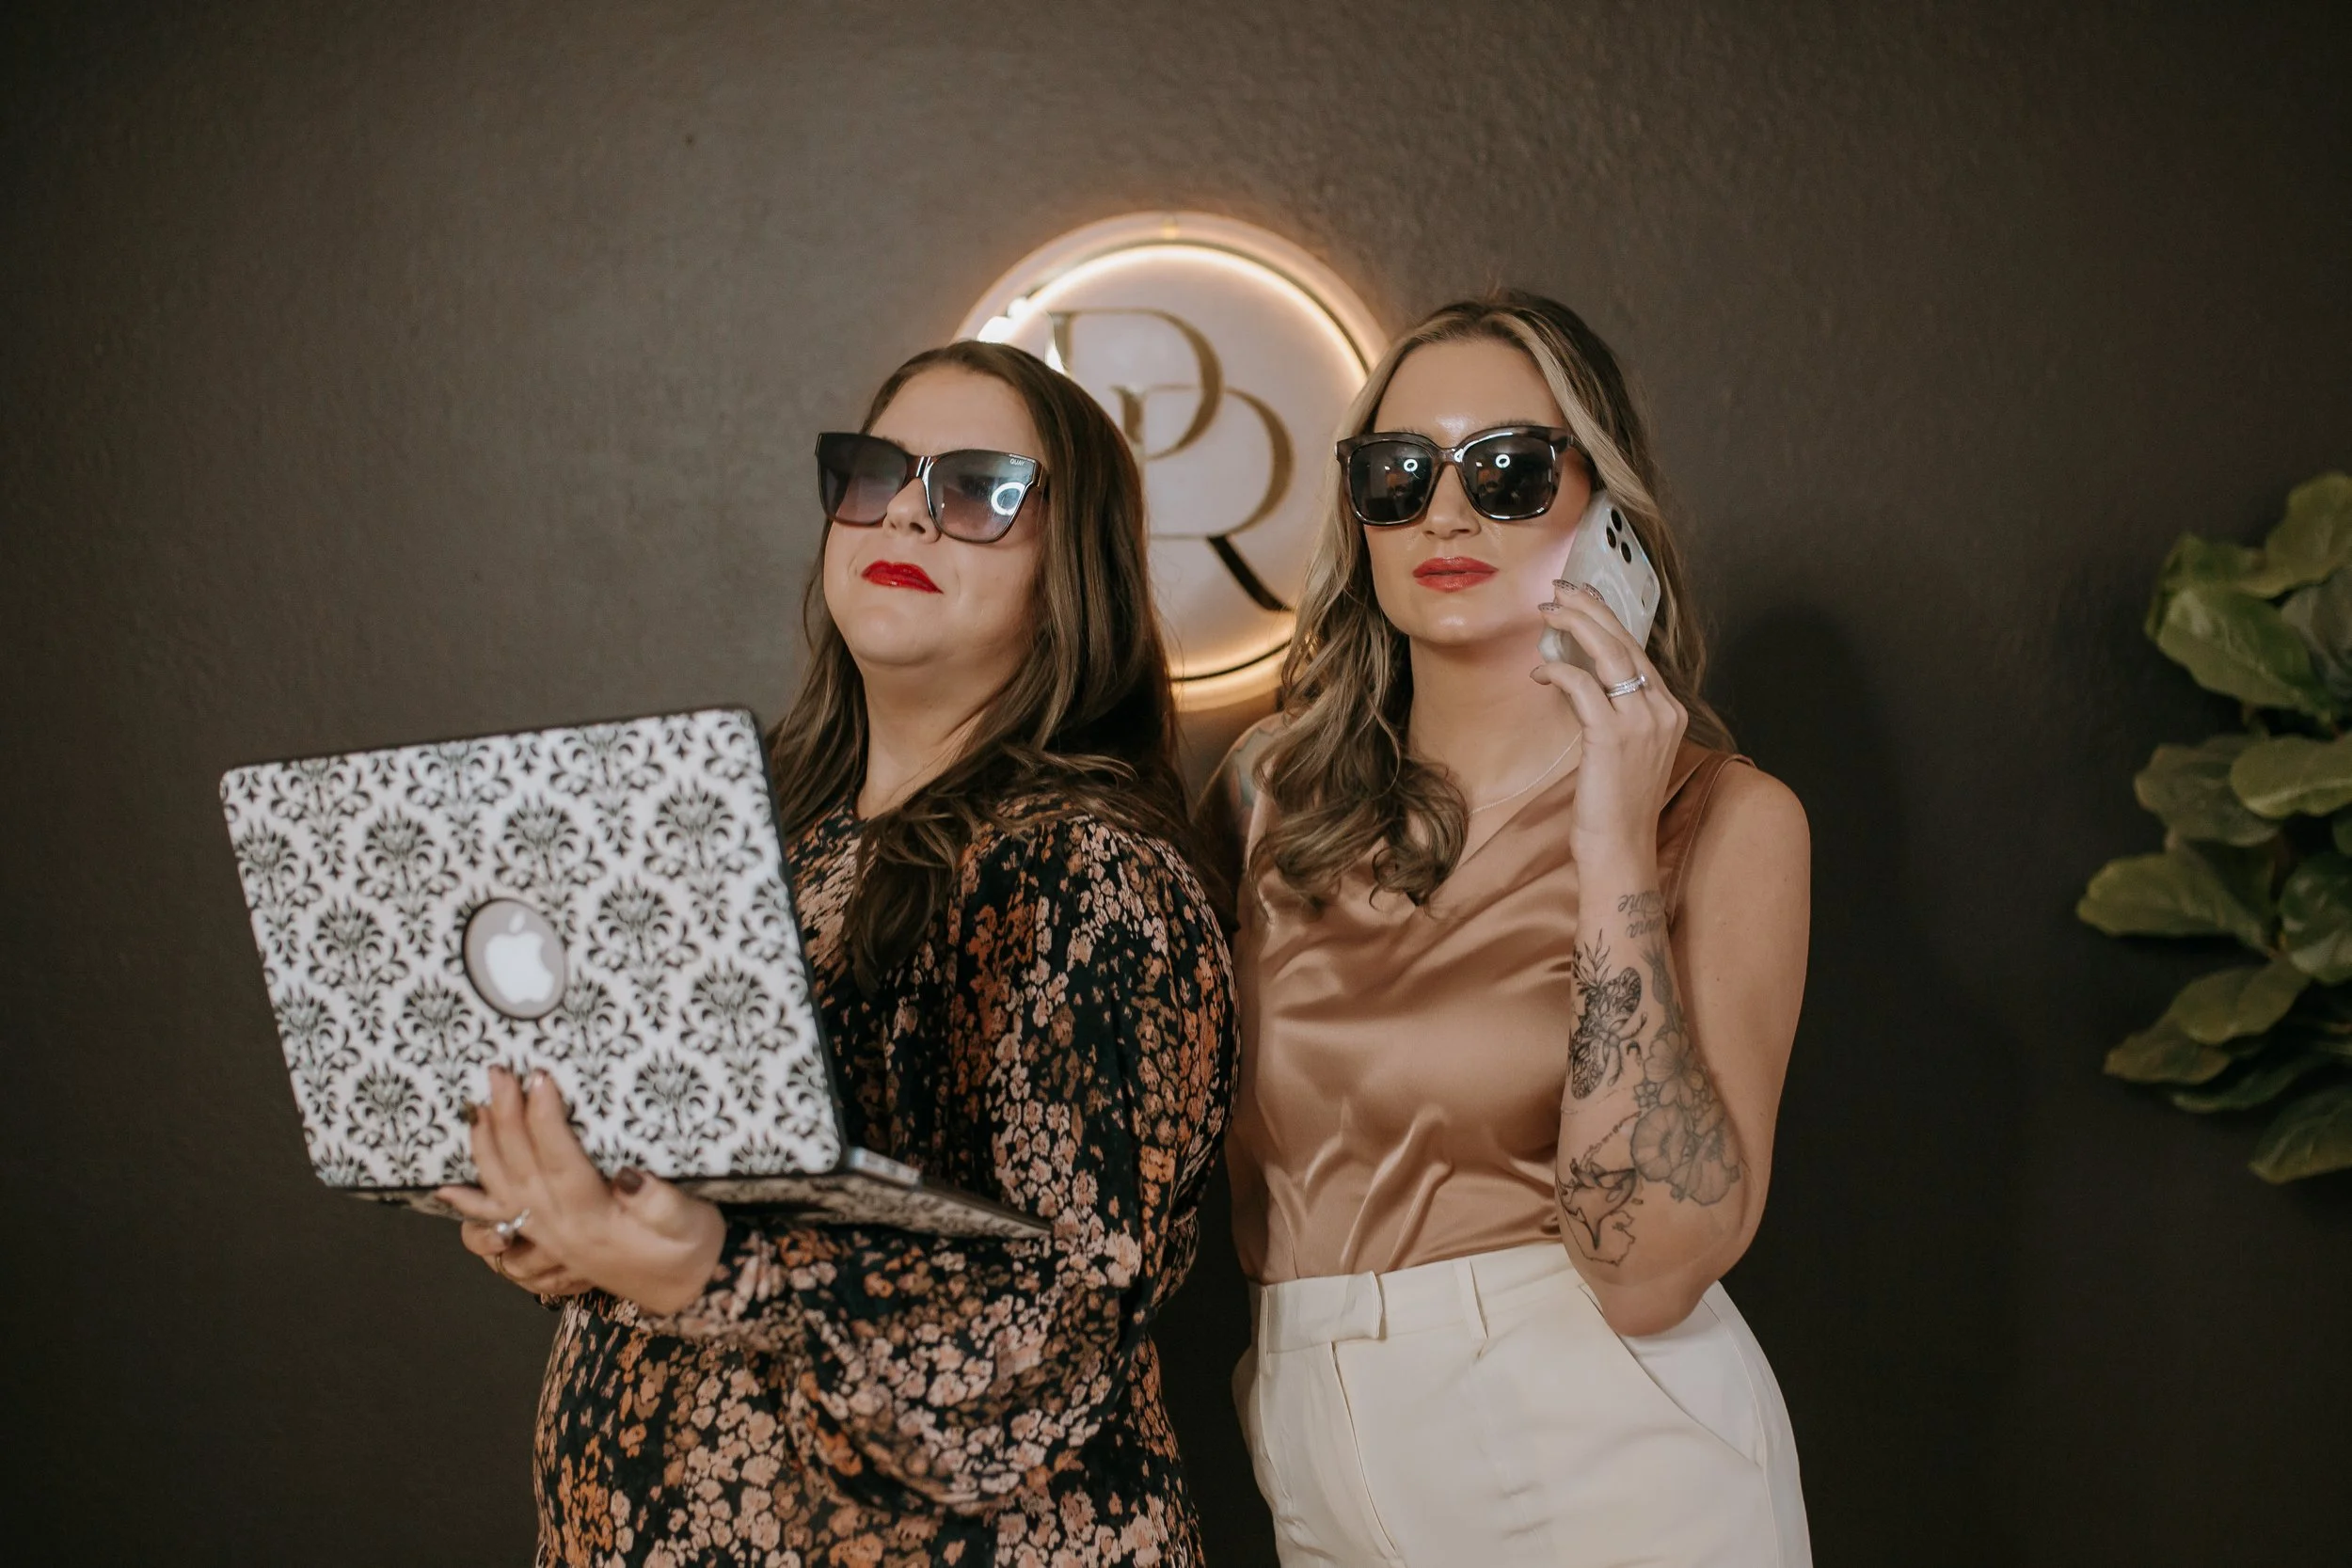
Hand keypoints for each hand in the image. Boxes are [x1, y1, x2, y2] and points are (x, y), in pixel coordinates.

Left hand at [434, 1066, 728, 1314]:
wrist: (684, 1289)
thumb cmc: (689, 1246)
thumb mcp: (688, 1221)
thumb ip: (659, 1201)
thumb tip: (627, 1175)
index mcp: (594, 1220)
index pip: (560, 1162)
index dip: (545, 1120)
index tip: (539, 1079)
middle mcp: (561, 1230)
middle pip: (522, 1169)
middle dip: (507, 1118)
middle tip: (499, 1075)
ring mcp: (547, 1238)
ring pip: (503, 1190)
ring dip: (486, 1147)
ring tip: (477, 1106)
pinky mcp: (545, 1242)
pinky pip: (498, 1222)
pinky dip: (470, 1205)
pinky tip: (447, 1188)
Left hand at [1533, 583, 1688, 866]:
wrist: (1621, 849)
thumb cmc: (1616, 805)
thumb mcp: (1624, 750)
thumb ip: (1614, 713)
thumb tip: (1580, 678)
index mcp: (1669, 710)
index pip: (1637, 651)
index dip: (1607, 620)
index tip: (1581, 599)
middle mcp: (1663, 710)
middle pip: (1626, 642)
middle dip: (1590, 609)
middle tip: (1560, 590)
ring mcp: (1642, 721)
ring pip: (1609, 654)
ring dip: (1576, 625)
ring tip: (1548, 612)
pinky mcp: (1612, 736)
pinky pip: (1583, 686)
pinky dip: (1559, 672)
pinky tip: (1541, 673)